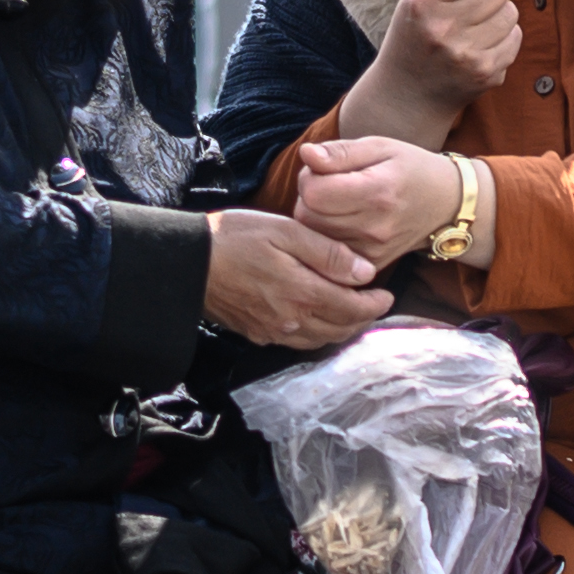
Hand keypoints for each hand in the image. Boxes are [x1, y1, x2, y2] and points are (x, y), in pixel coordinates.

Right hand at [203, 205, 392, 347]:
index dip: (375, 303)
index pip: (353, 308)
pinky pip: (297, 342)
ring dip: (342, 329)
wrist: (187, 262)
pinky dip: (317, 334)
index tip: (386, 293)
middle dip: (363, 318)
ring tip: (353, 313)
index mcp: (303, 293)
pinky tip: (319, 320)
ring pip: (321, 340)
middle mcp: (291, 320)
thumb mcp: (286, 231)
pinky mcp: (257, 334)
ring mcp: (273, 332)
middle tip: (375, 303)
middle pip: (340, 329)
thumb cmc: (235, 238)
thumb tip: (365, 272)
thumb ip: (328, 253)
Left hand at [291, 134, 466, 266]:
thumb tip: (306, 154)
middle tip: (330, 184)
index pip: (314, 192)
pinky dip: (325, 238)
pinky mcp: (370, 266)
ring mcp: (372, 252)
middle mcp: (375, 228)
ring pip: (313, 238)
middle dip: (310, 196)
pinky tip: (343, 222)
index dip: (310, 176)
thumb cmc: (411, 168)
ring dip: (315, 217)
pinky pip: (327, 255)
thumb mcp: (380, 147)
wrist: (447, 205)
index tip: (324, 169)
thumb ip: (340, 152)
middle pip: (308, 215)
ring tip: (338, 202)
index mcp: (378, 192)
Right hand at [378, 0, 524, 112]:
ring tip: (475, 26)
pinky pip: (516, 38)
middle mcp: (443, 29)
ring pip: (511, 13)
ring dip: (500, 14)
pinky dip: (505, 37)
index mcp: (423, 2)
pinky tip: (481, 46)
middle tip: (475, 3)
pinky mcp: (485, 73)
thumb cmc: (417, 33)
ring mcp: (466, 54)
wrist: (406, 94)